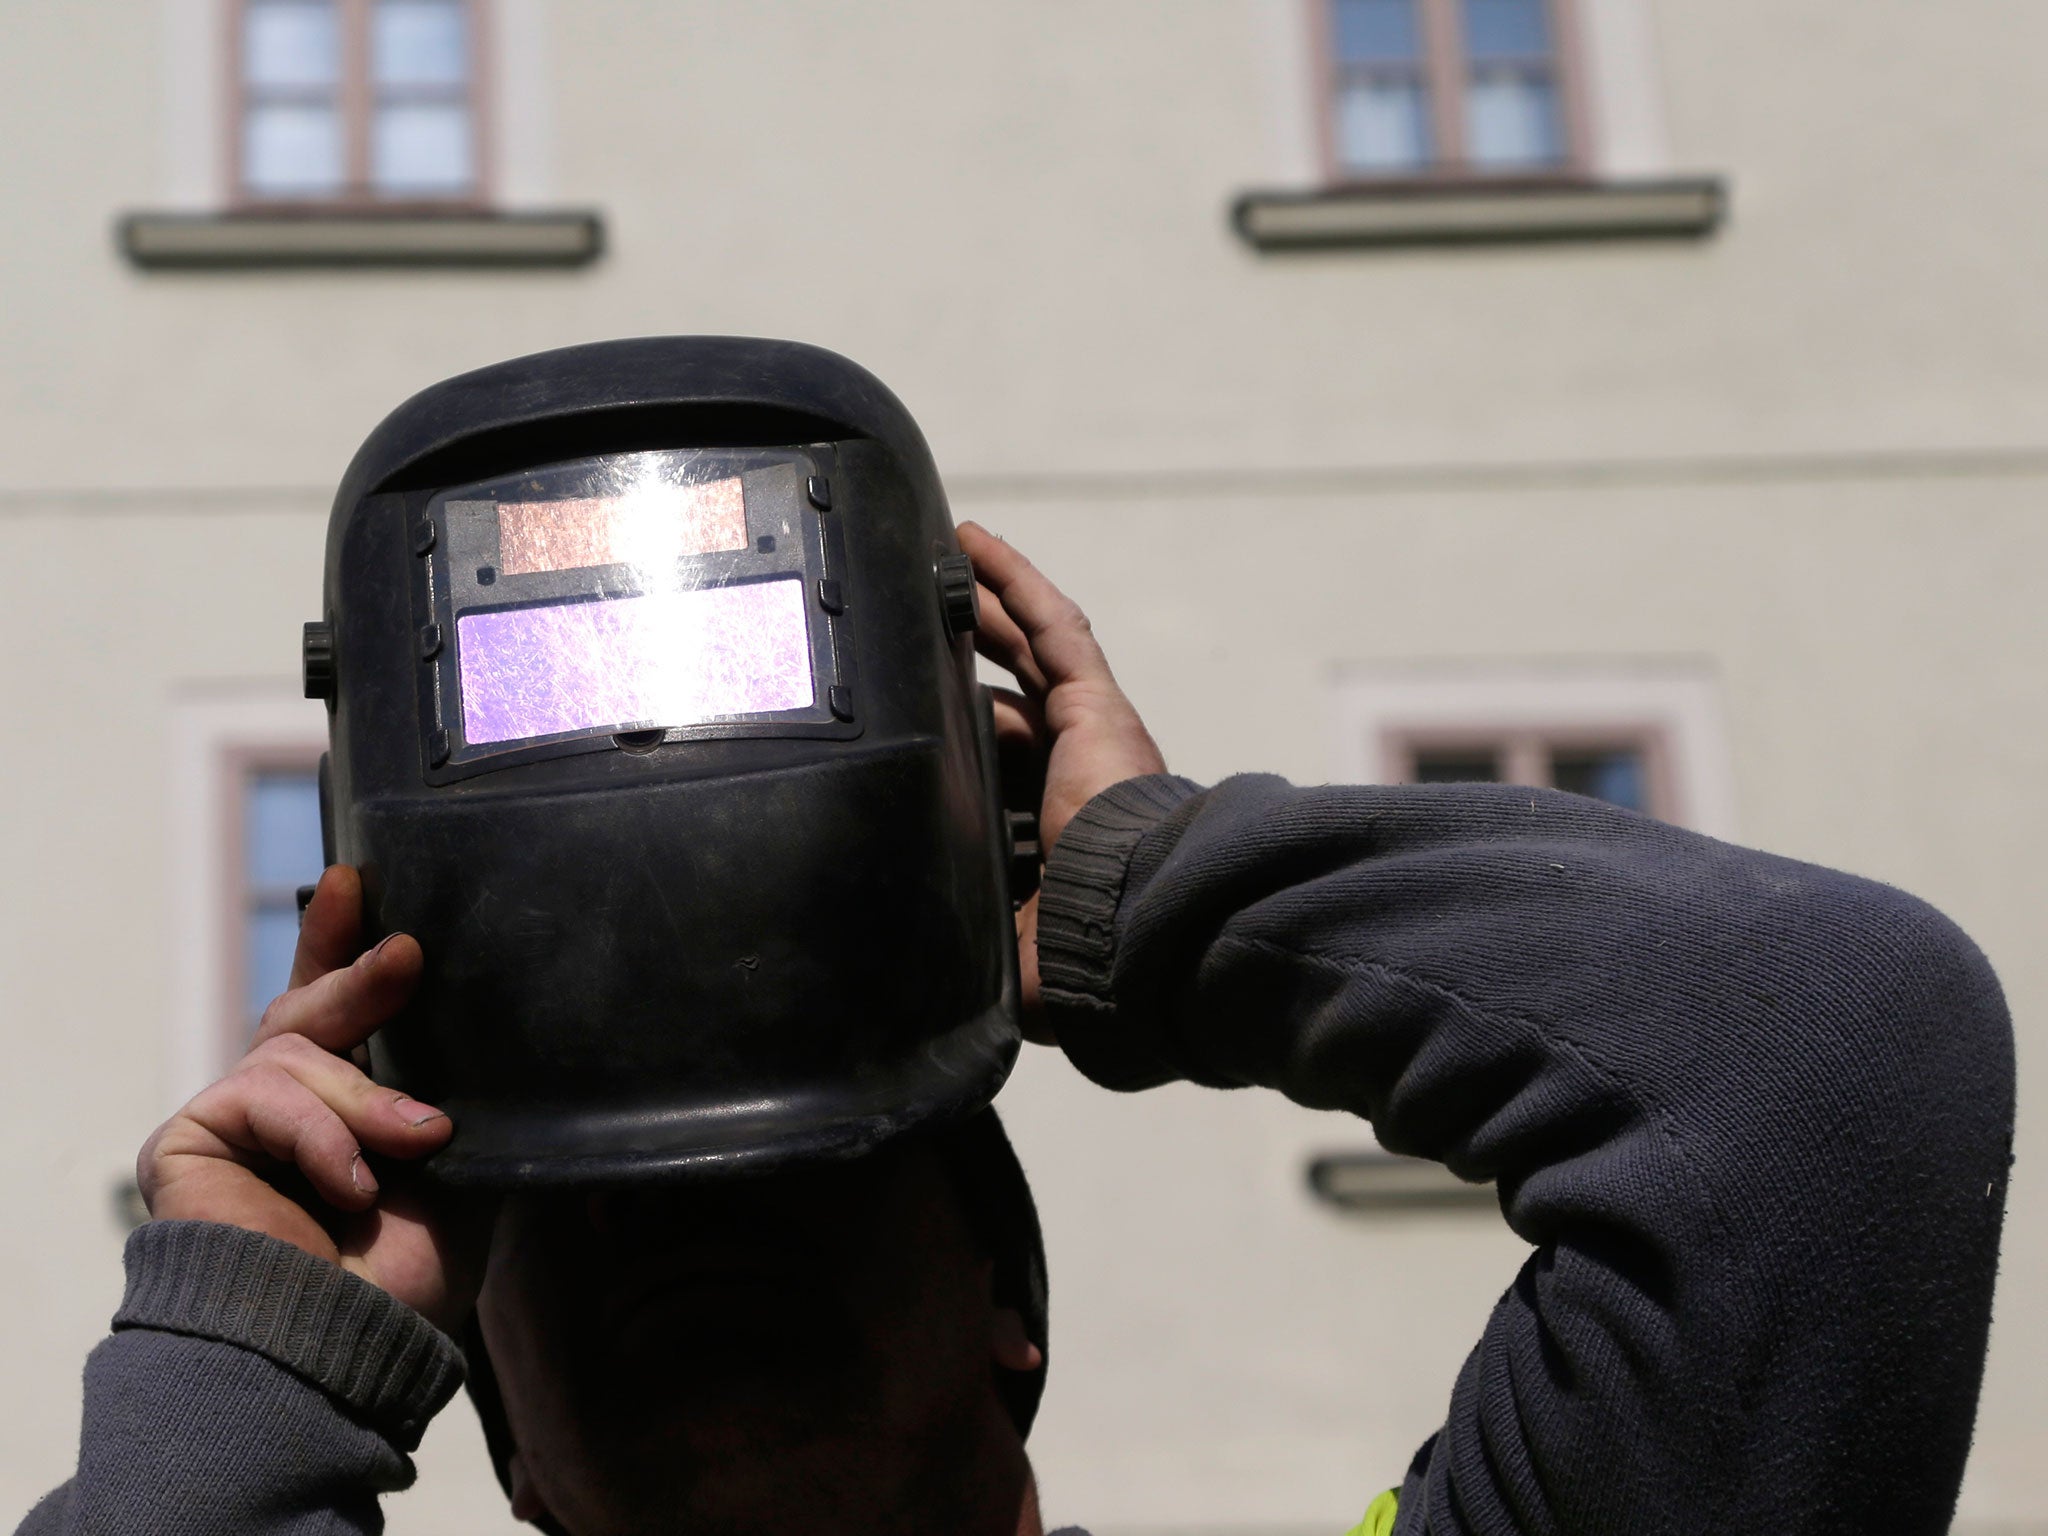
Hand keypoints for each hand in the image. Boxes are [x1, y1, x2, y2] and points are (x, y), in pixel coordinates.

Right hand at [137, 867, 485, 1332]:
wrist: (347, 1350)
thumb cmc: (408, 1281)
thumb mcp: (469, 1173)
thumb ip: (470, 1101)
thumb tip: (533, 1042)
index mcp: (344, 1108)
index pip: (335, 1010)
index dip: (338, 944)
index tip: (355, 882)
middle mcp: (284, 1107)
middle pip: (310, 1009)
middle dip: (360, 978)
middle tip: (407, 953)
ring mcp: (233, 1121)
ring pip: (299, 1048)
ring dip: (367, 1097)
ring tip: (417, 1143)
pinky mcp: (187, 1142)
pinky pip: (263, 1094)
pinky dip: (320, 1136)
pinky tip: (350, 1187)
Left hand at [957, 523, 1168, 1039]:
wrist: (1134, 931)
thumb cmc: (1081, 955)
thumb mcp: (1001, 951)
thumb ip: (960, 940)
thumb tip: (893, 972)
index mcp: (1057, 834)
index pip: (1002, 770)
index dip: (964, 740)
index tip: (918, 722)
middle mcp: (1076, 776)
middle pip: (1013, 695)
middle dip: (972, 651)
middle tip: (926, 615)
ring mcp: (1092, 735)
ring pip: (1033, 650)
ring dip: (992, 603)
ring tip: (949, 559)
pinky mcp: (1097, 707)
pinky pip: (1054, 629)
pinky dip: (1017, 584)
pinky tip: (976, 544)